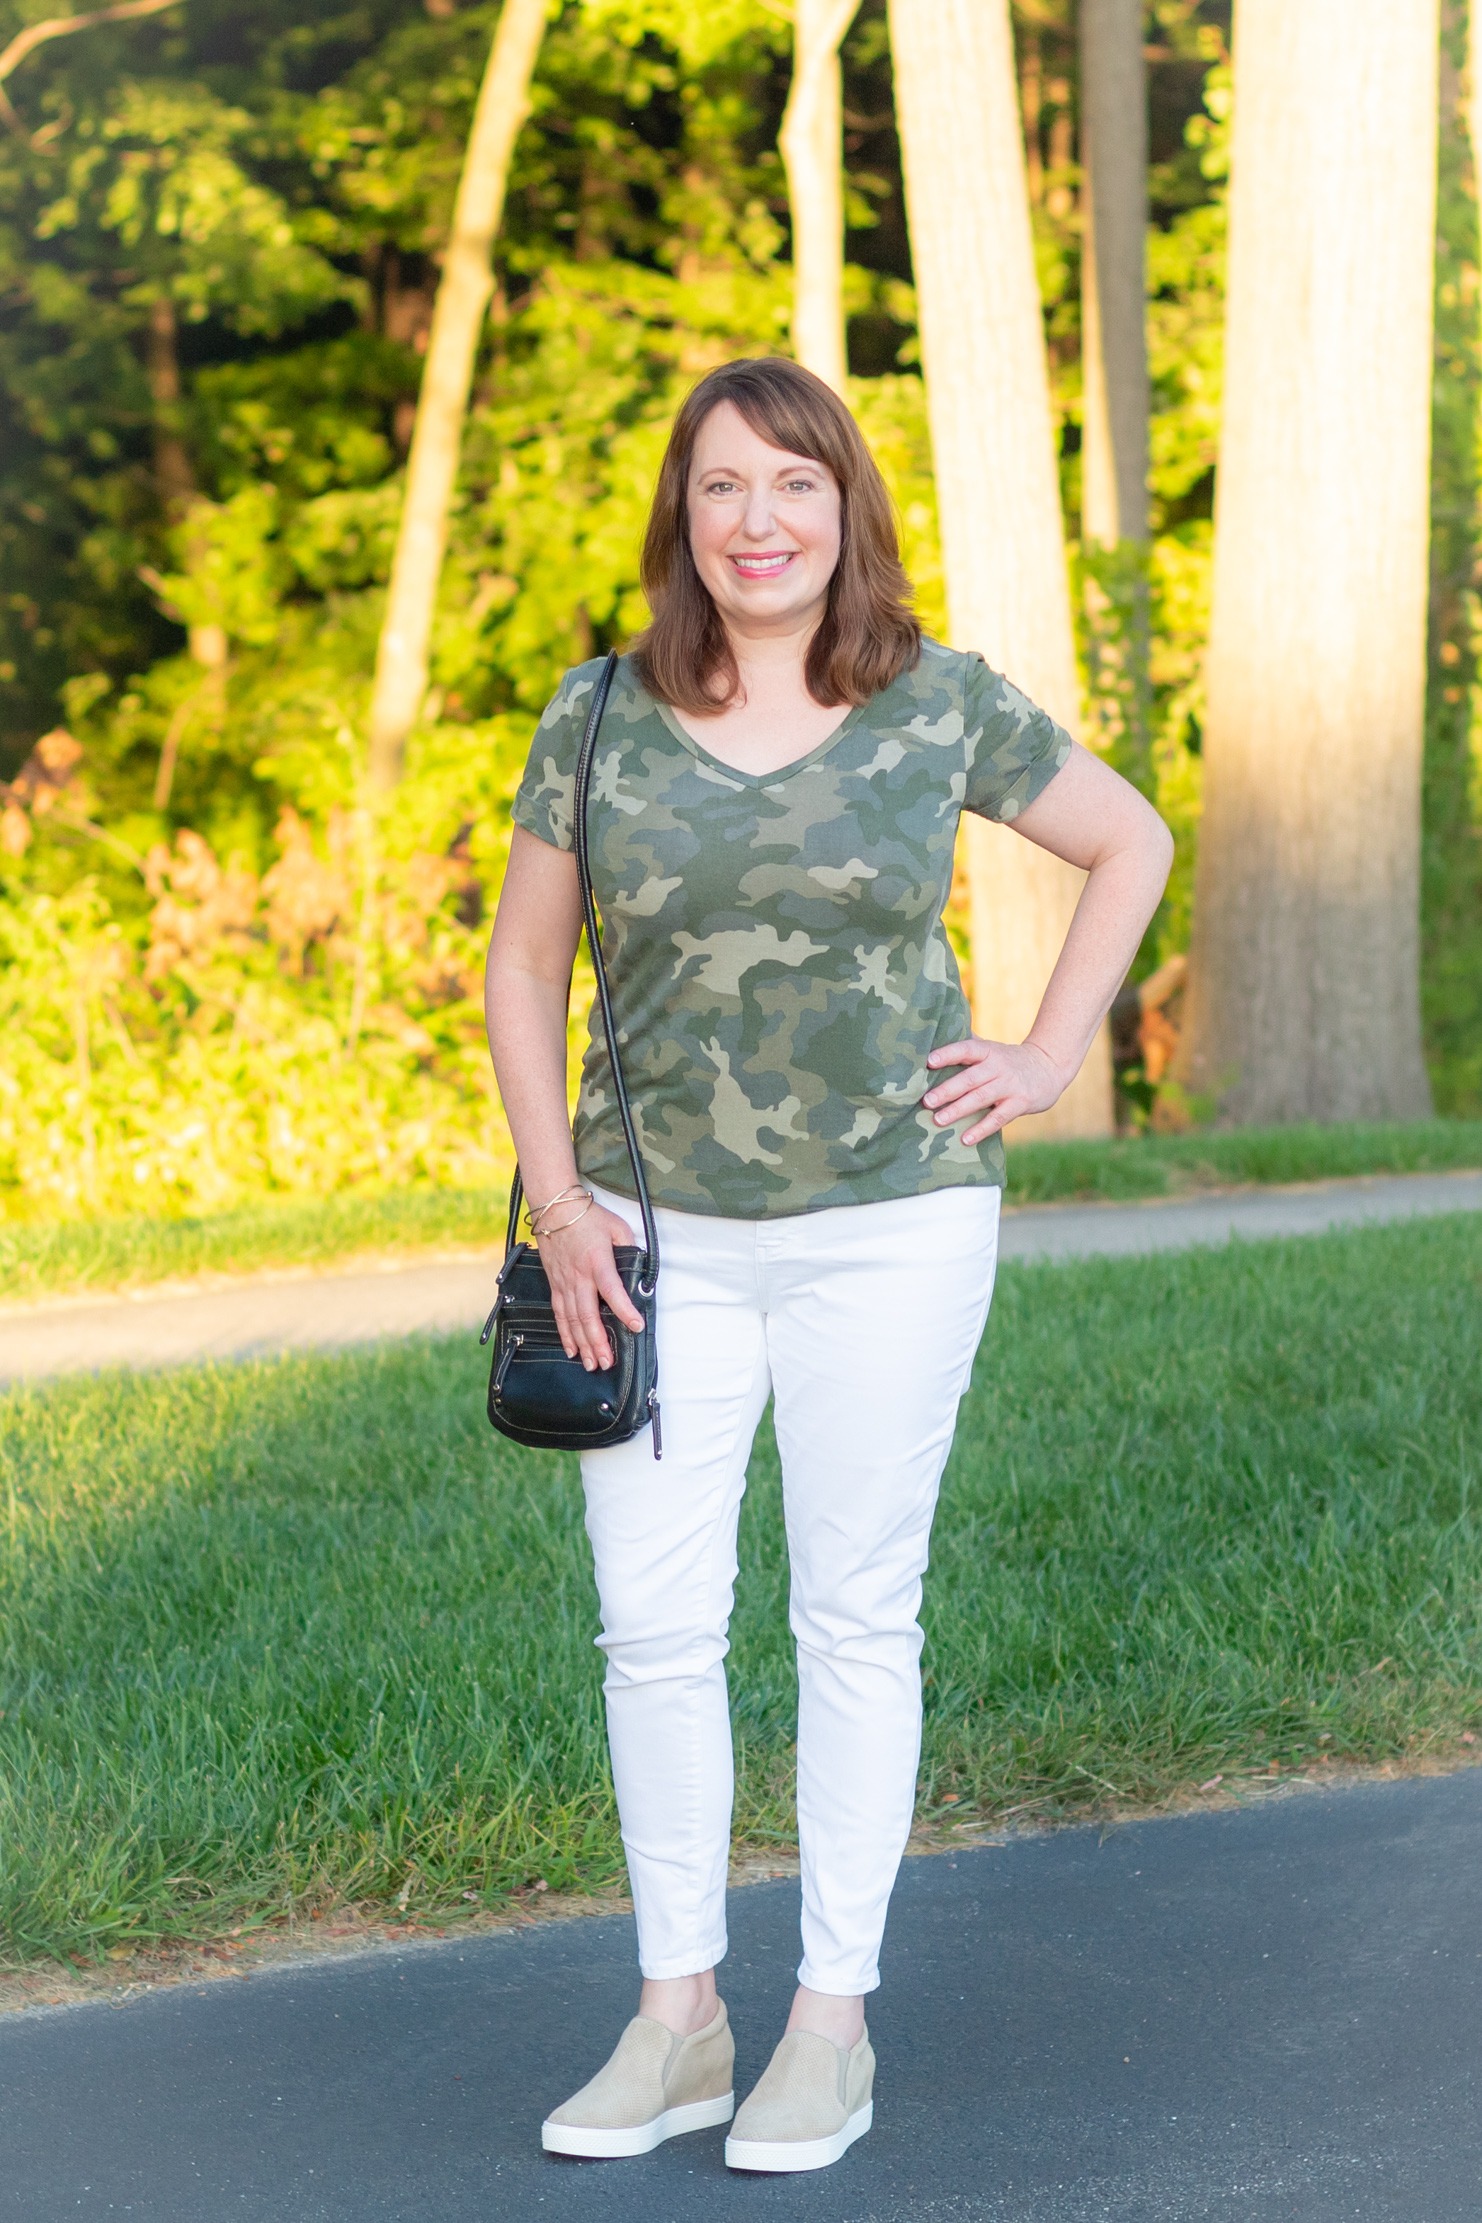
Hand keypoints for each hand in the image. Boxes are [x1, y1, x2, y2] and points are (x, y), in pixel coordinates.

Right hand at [537, 1202, 645, 1370]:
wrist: (555, 1209)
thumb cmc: (587, 1216)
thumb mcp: (617, 1227)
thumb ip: (630, 1248)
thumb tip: (640, 1268)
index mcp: (598, 1262)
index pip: (613, 1291)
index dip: (624, 1310)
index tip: (636, 1326)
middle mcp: (579, 1277)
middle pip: (588, 1315)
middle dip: (598, 1342)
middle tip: (608, 1362)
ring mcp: (564, 1283)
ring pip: (572, 1320)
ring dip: (582, 1344)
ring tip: (592, 1364)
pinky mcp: (555, 1284)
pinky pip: (559, 1314)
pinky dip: (565, 1333)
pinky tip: (571, 1349)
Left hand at [922, 1036, 1066, 1143]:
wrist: (1050, 1067)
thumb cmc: (1009, 1060)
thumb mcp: (992, 1048)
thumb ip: (968, 1044)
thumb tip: (937, 1033)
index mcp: (988, 1051)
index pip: (966, 1049)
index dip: (948, 1054)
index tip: (928, 1061)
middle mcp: (998, 1066)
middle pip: (970, 1078)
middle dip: (947, 1090)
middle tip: (926, 1101)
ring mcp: (1010, 1086)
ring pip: (981, 1098)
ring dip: (958, 1110)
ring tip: (938, 1120)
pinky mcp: (1020, 1103)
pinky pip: (998, 1118)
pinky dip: (981, 1129)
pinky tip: (966, 1139)